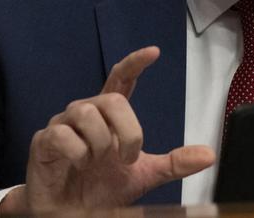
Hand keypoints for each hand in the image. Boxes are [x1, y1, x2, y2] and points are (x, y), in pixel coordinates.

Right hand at [2, 46, 214, 212]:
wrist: (70, 214)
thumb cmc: (102, 188)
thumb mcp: (145, 175)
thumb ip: (175, 162)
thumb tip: (209, 155)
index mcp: (109, 115)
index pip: (122, 79)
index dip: (135, 63)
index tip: (154, 52)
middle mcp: (86, 111)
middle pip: (113, 101)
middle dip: (129, 132)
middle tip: (127, 158)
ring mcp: (63, 124)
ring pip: (87, 114)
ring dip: (101, 145)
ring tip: (96, 164)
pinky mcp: (44, 141)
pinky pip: (63, 136)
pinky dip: (78, 155)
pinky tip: (78, 166)